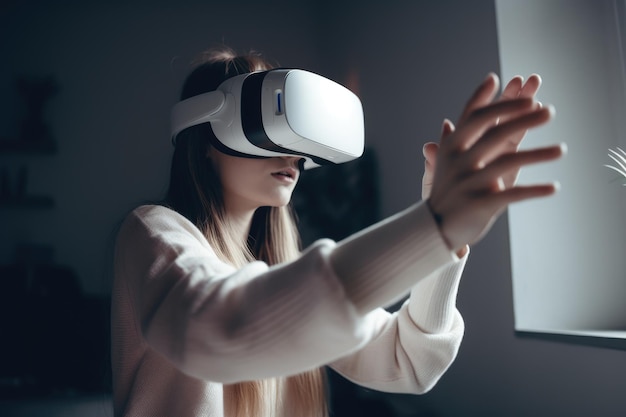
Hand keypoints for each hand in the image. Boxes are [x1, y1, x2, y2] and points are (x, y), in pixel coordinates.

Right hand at [427, 73, 564, 251]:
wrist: (432, 229)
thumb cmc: (445, 192)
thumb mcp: (446, 165)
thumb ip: (451, 142)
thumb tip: (448, 121)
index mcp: (453, 147)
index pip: (475, 115)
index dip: (496, 98)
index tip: (514, 80)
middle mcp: (459, 161)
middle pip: (496, 132)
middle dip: (523, 118)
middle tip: (550, 111)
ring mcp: (469, 182)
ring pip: (509, 161)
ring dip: (538, 154)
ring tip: (562, 150)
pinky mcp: (480, 204)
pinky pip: (513, 194)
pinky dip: (534, 191)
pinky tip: (554, 188)